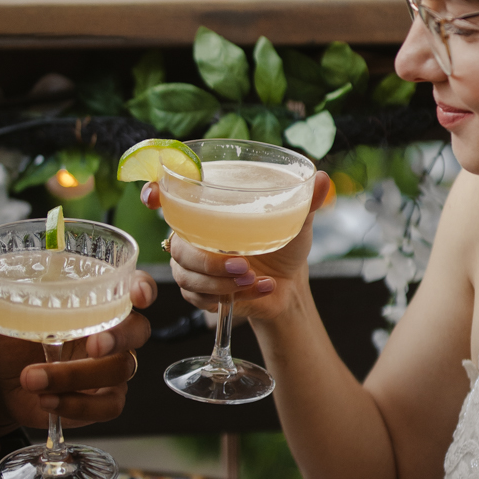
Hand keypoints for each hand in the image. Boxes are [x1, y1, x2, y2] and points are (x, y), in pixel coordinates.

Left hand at [0, 257, 155, 431]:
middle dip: (119, 338)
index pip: (133, 287)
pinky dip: (76, 405)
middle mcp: (110, 331)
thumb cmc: (7, 334)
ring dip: (73, 377)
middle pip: (138, 332)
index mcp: (94, 299)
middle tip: (90, 345)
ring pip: (117, 372)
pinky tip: (45, 401)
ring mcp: (111, 368)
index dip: (142, 288)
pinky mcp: (103, 400)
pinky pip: (107, 407)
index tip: (136, 294)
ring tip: (30, 378)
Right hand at [141, 172, 328, 320]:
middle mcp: (194, 237)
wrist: (289, 287)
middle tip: (242, 265)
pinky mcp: (199, 294)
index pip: (169, 197)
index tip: (153, 197)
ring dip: (222, 283)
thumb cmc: (285, 246)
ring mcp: (193, 267)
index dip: (153, 193)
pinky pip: (201, 298)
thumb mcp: (297, 221)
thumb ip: (307, 201)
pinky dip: (233, 297)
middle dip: (208, 261)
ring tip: (253, 280)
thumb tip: (324, 179)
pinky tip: (257, 290)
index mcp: (209, 212)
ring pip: (187, 276)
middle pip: (179, 247)